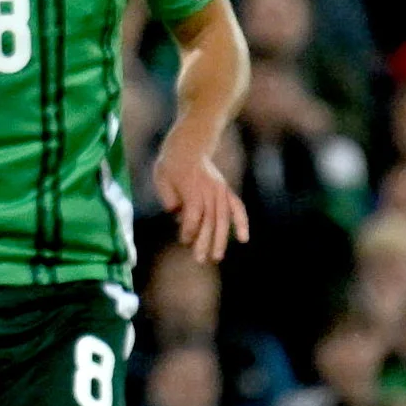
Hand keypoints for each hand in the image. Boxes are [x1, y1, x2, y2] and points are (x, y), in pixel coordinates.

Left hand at [153, 140, 248, 262]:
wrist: (189, 145)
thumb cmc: (171, 164)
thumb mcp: (162, 179)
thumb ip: (169, 197)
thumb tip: (176, 214)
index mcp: (193, 190)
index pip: (193, 218)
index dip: (188, 231)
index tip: (184, 241)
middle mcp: (209, 192)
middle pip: (209, 222)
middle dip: (204, 242)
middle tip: (200, 260)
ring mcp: (220, 191)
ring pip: (222, 219)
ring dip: (221, 239)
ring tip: (217, 257)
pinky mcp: (225, 190)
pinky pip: (237, 207)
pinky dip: (241, 222)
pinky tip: (243, 238)